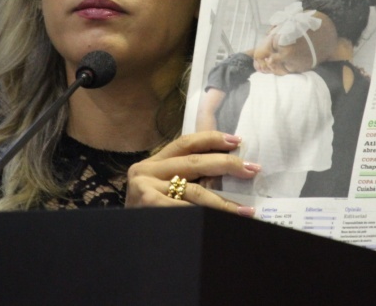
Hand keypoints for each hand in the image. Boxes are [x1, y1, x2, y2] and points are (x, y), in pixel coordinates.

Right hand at [125, 131, 258, 216]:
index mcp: (153, 163)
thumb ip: (183, 177)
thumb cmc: (147, 214)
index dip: (212, 138)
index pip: (186, 142)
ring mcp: (146, 188)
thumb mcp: (160, 189)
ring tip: (247, 210)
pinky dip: (208, 216)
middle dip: (227, 164)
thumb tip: (226, 170)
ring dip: (224, 202)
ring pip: (195, 191)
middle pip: (194, 162)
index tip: (237, 140)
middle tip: (252, 169)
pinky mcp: (148, 205)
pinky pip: (186, 210)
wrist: (123, 236)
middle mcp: (147, 171)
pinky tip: (225, 223)